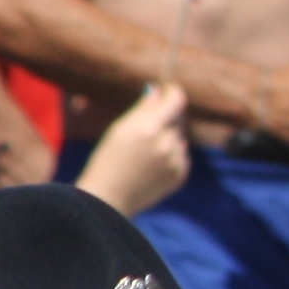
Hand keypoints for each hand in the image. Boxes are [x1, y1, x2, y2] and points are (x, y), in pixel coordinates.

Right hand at [73, 83, 190, 214]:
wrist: (108, 197)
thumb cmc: (106, 159)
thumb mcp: (119, 129)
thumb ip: (143, 109)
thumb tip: (158, 90)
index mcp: (148, 129)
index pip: (176, 101)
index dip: (173, 93)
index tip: (167, 91)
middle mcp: (166, 144)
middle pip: (178, 118)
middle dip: (167, 116)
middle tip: (149, 123)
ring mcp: (175, 161)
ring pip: (180, 137)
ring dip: (169, 136)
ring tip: (146, 149)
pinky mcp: (180, 176)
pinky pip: (182, 156)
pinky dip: (172, 154)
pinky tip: (152, 162)